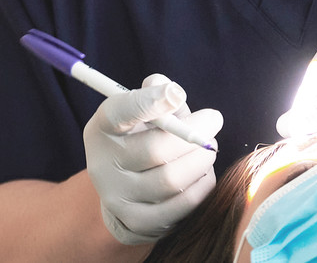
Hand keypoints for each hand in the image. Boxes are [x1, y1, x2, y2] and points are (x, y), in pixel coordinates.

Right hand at [83, 74, 223, 244]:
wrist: (124, 187)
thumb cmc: (142, 135)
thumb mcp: (142, 110)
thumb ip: (157, 93)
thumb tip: (172, 93)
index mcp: (103, 128)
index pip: (119, 112)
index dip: (148, 102)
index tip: (176, 93)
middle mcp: (102, 164)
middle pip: (156, 149)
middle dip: (195, 133)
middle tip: (214, 121)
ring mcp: (117, 198)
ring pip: (172, 180)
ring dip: (201, 161)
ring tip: (208, 149)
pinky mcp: (136, 223)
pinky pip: (181, 206)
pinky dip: (201, 187)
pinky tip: (203, 174)